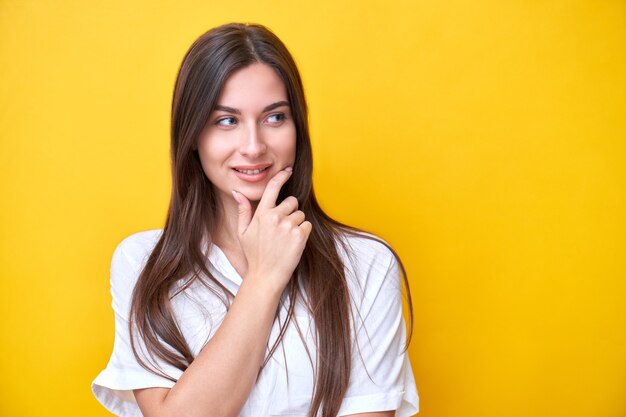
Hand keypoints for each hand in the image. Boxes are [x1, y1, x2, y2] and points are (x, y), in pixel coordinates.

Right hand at [232, 168, 311, 291]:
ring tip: (285, 239)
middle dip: (290, 211)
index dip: (281, 177)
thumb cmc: (254, 254)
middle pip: (292, 201)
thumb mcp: (243, 232)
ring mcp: (288, 226)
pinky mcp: (300, 236)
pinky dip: (303, 233)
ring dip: (296, 224)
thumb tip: (237, 192)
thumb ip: (244, 210)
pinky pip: (307, 226)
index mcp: (261, 214)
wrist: (265, 276)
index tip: (288, 170)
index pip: (273, 188)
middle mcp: (275, 217)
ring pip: (300, 215)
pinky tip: (293, 243)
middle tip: (282, 228)